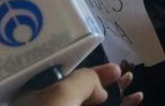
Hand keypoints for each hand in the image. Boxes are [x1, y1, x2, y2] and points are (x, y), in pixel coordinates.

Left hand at [11, 63, 142, 105]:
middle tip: (121, 72)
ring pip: (91, 103)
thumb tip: (101, 89)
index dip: (83, 66)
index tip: (107, 63)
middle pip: (77, 89)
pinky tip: (134, 99)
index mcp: (30, 97)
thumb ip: (83, 81)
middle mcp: (47, 105)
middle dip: (100, 79)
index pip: (58, 74)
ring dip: (113, 93)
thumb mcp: (60, 96)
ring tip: (130, 81)